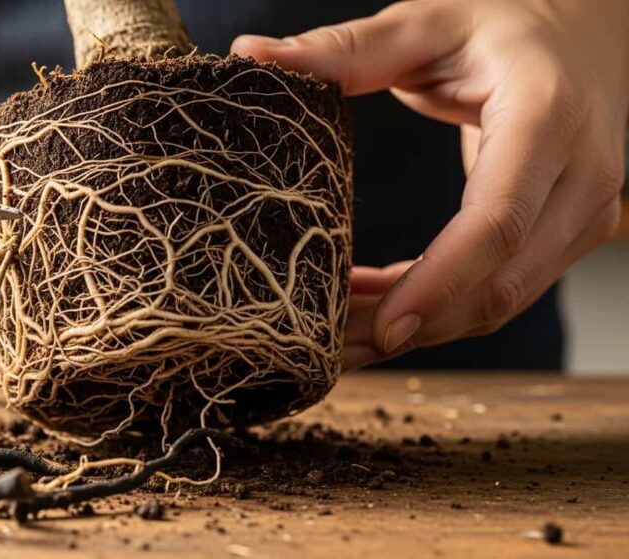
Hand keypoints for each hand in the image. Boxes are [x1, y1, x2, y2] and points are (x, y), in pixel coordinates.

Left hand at [232, 0, 628, 369]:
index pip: (498, 221)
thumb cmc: (505, 24)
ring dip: (421, 327)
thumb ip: (343, 49)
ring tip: (339, 334)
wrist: (588, 32)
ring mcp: (586, 211)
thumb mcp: (424, 23)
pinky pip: (502, 289)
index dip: (440, 283)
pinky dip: (439, 308)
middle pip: (501, 280)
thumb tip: (251, 55)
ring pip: (503, 299)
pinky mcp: (571, 233)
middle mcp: (582, 174)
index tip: (384, 326)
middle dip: (415, 324)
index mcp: (548, 115)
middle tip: (331, 344)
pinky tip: (377, 307)